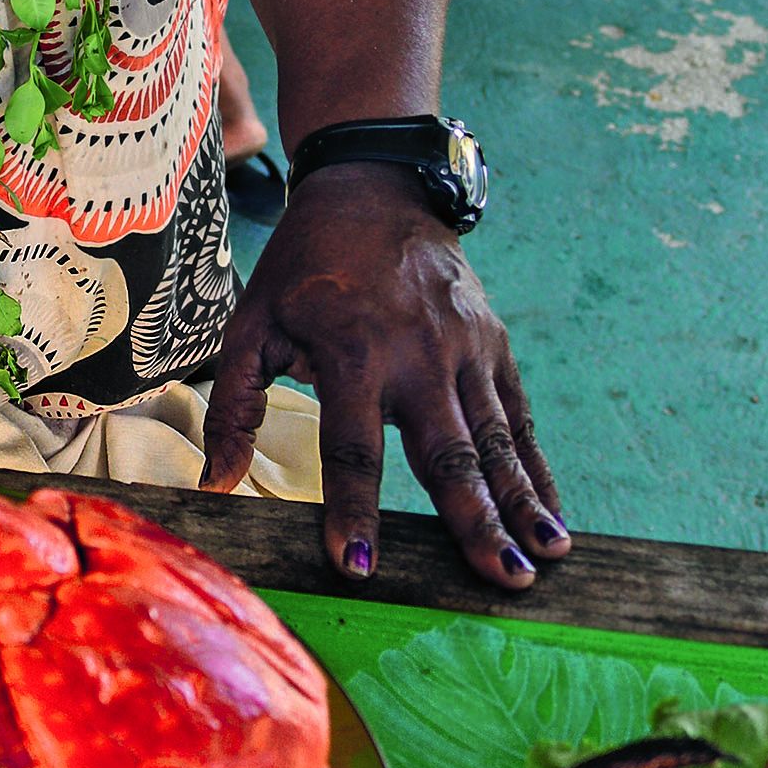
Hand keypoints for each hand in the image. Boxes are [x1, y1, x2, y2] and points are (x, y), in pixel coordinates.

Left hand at [201, 164, 566, 588]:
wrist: (375, 188)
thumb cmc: (304, 265)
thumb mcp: (252, 323)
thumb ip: (233, 406)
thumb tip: (214, 485)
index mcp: (352, 351)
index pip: (351, 447)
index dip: (352, 509)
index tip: (356, 565)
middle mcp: (417, 353)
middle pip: (447, 452)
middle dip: (475, 520)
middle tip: (501, 579)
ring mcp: (465, 349)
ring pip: (496, 439)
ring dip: (521, 502)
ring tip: (545, 558)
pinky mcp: (493, 344)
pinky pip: (518, 417)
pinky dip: (536, 469)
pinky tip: (553, 516)